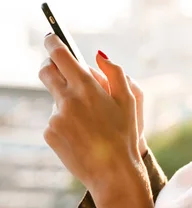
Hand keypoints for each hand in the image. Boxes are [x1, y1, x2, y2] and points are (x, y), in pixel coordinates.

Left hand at [38, 34, 145, 195]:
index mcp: (87, 87)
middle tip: (61, 66)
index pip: (61, 55)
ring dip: (67, 99)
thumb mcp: (129, 99)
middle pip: (46, 71)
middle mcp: (66, 99)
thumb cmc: (125, 133)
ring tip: (89, 119)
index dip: (53, 42)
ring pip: (55, 97)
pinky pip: (55, 118)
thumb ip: (114, 72)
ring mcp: (55, 117)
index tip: (51, 37)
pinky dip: (66, 120)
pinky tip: (83, 133)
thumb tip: (98, 55)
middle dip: (51, 64)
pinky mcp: (49, 133)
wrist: (112, 171)